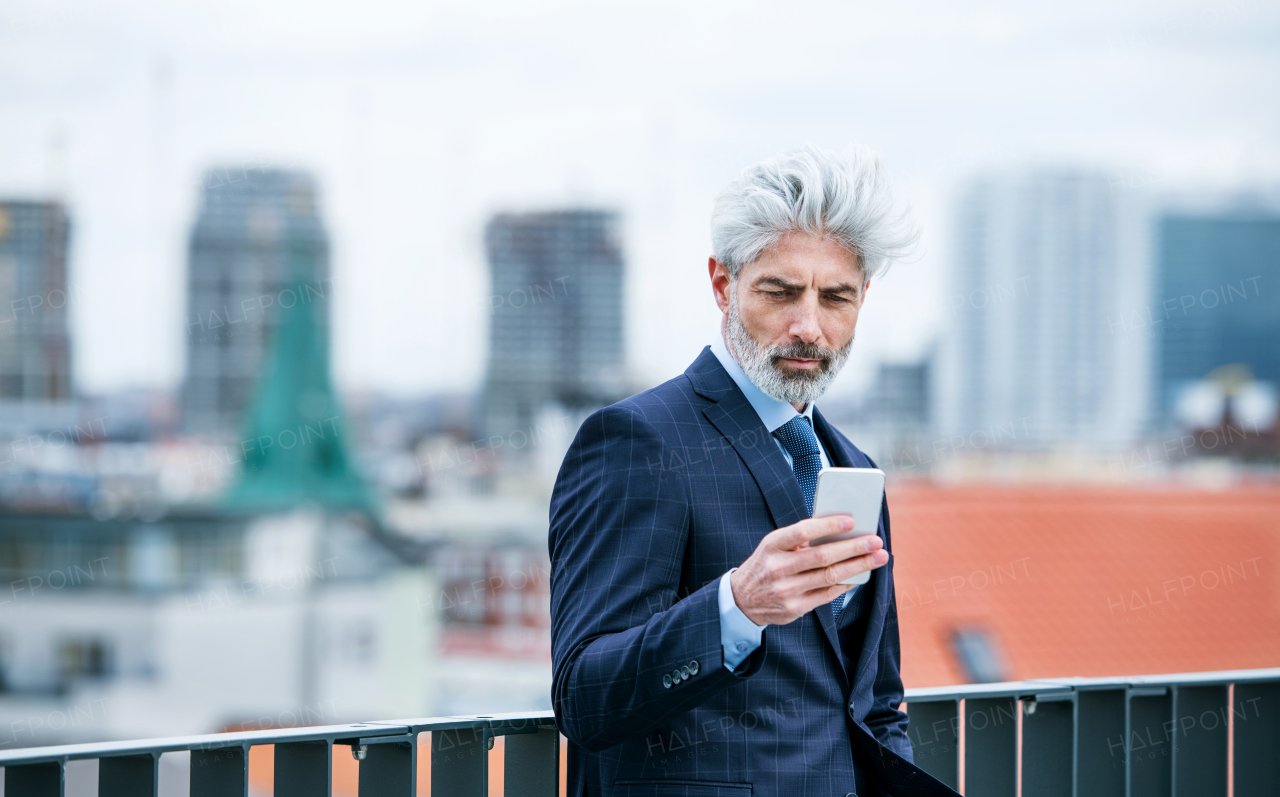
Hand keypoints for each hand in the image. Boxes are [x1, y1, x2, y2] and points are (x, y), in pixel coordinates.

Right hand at [729, 515, 887, 625]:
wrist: (742, 600)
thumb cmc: (766, 565)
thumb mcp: (774, 546)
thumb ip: (801, 539)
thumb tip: (840, 533)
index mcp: (772, 545)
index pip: (802, 532)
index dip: (828, 526)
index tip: (852, 521)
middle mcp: (777, 568)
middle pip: (822, 556)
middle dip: (854, 548)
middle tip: (876, 541)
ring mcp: (786, 590)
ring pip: (829, 577)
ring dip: (858, 566)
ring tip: (877, 558)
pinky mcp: (795, 608)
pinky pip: (827, 595)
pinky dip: (846, 584)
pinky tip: (860, 575)